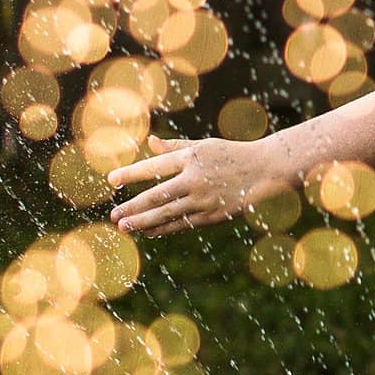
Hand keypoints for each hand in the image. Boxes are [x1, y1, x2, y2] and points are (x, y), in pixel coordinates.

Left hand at [106, 134, 293, 236]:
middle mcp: (195, 179)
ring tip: (124, 227)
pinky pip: (181, 224)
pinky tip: (147, 232)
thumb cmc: (229, 154)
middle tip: (114, 215)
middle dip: (133, 207)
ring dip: (144, 222)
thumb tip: (149, 143)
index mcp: (191, 157)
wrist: (263, 170)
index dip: (132, 174)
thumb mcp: (202, 146)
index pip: (155, 167)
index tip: (111, 180)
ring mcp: (203, 199)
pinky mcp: (212, 215)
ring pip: (167, 214)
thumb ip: (174, 147)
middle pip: (157, 196)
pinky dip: (163, 229)